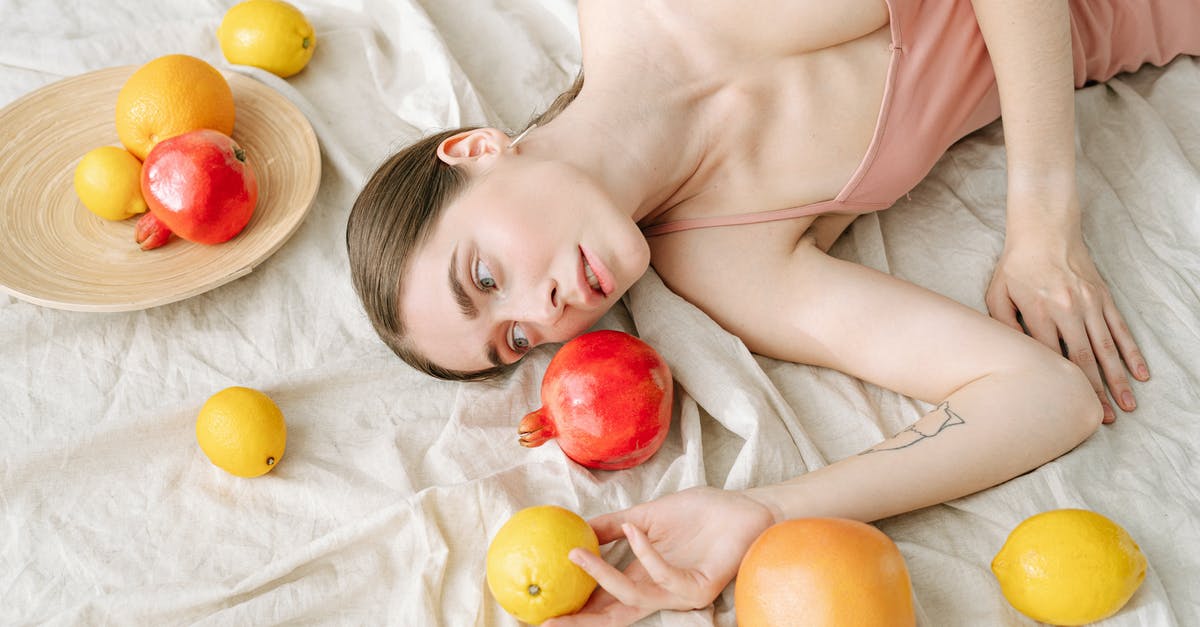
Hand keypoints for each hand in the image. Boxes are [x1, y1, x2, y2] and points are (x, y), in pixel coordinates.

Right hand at [542, 486, 775, 626]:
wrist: (742, 507)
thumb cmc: (701, 513)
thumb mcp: (646, 516)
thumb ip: (612, 526)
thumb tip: (574, 528)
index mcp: (641, 577)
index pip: (602, 602)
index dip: (573, 609)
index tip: (539, 609)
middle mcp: (657, 591)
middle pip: (612, 616)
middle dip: (579, 620)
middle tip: (547, 619)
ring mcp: (677, 593)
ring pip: (632, 597)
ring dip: (602, 576)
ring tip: (577, 552)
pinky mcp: (698, 588)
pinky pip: (663, 577)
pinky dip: (645, 554)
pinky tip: (634, 532)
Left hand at [985, 230, 1148, 422]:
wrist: (1045, 230)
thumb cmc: (1015, 266)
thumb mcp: (997, 293)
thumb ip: (1003, 325)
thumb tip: (1016, 356)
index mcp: (1038, 310)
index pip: (1050, 355)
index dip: (1058, 383)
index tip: (1064, 407)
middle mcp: (1067, 309)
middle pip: (1083, 358)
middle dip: (1095, 391)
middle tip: (1104, 419)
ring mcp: (1089, 303)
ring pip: (1107, 348)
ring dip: (1118, 379)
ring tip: (1126, 406)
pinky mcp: (1103, 297)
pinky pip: (1121, 329)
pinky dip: (1131, 353)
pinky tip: (1141, 374)